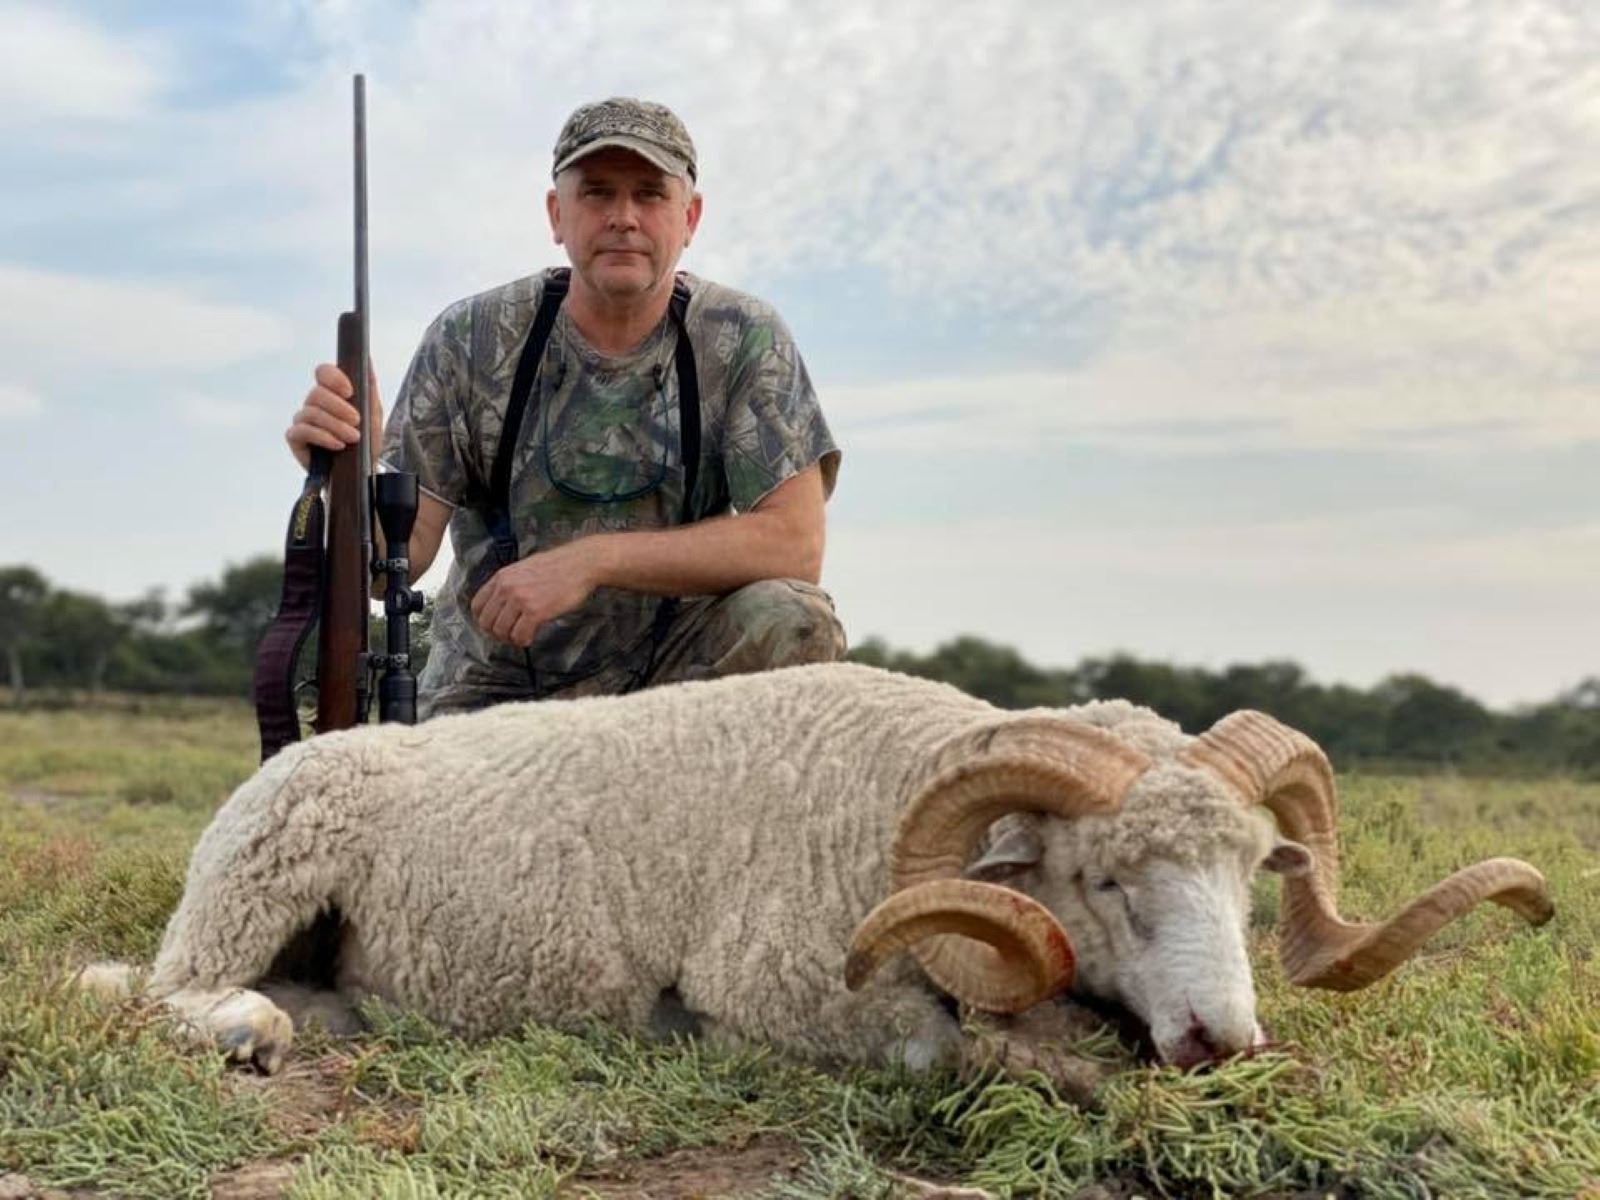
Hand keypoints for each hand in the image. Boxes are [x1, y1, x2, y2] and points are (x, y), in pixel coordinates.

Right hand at [286, 362, 382, 470]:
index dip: (333, 377)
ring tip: (353, 438)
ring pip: (310, 412)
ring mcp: (303, 420)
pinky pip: (302, 430)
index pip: (323, 372)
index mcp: (331, 393)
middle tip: (357, 420)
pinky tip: (337, 444)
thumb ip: (370, 388)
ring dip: (335, 425)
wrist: (361, 472)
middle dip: (339, 407)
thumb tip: (367, 360)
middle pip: (316, 393)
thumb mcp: (373, 415)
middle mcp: (314, 404)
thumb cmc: (365, 442)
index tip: (349, 391)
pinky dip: (322, 436)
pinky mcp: (296, 439)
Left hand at [470, 541, 603, 646]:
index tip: (494, 625)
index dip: (484, 620)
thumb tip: (503, 604)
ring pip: (501, 631)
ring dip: (510, 639)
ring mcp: (520, 599)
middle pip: (486, 622)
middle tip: (508, 635)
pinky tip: (530, 637)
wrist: (580, 564)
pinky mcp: (535, 611)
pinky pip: (520, 635)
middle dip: (496, 633)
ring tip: (521, 637)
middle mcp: (507, 588)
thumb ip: (510, 584)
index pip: (477, 606)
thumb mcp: (524, 568)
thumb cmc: (558, 566)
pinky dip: (523, 641)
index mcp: (502, 577)